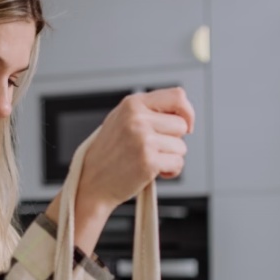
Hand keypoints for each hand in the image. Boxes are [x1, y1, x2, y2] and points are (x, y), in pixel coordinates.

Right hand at [77, 87, 194, 216]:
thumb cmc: (108, 155)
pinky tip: (154, 172)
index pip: (177, 96)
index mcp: (132, 104)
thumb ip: (147, 111)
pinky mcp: (148, 161)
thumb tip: (181, 110)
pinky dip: (170, 171)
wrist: (92, 182)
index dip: (187, 112)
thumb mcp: (121, 120)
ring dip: (171, 157)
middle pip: (181, 125)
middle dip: (173, 140)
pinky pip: (177, 163)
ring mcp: (143, 140)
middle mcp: (137, 119)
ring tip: (149, 161)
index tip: (186, 125)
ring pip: (181, 147)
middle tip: (154, 149)